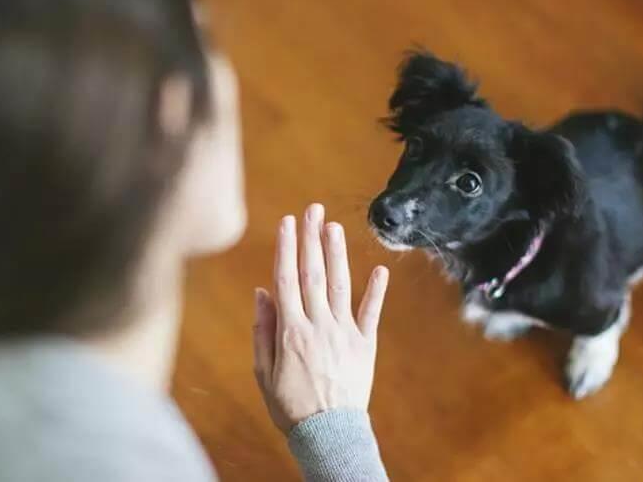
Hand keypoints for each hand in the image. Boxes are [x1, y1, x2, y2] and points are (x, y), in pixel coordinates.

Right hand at [252, 204, 389, 432]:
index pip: (286, 279)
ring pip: (339, 285)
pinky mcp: (365, 345)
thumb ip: (263, 329)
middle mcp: (318, 325)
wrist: (328, 434)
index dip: (287, 247)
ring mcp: (344, 333)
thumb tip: (262, 291)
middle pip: (312, 273)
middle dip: (311, 238)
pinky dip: (376, 290)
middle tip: (313, 209)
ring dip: (337, 253)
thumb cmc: (290, 405)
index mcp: (290, 330)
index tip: (287, 222)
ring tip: (335, 226)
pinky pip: (371, 313)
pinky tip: (380, 268)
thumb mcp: (264, 371)